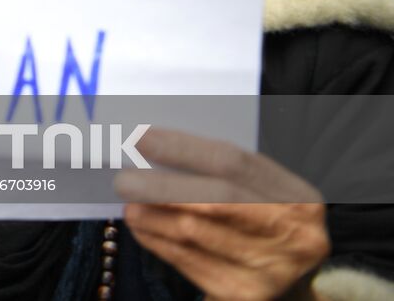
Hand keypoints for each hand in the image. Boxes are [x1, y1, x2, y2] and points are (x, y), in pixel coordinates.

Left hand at [115, 128, 329, 300]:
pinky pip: (187, 261)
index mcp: (299, 197)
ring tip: (129, 205)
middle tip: (124, 180)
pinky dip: (158, 241)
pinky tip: (142, 229)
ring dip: (153, 216)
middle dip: (164, 187)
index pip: (233, 162)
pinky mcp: (243, 293)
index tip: (141, 138)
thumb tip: (155, 150)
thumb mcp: (264, 194)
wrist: (292, 285)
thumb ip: (222, 172)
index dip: (183, 148)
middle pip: (215, 200)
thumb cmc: (267, 224)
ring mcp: (269, 268)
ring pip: (195, 233)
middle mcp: (292, 234)